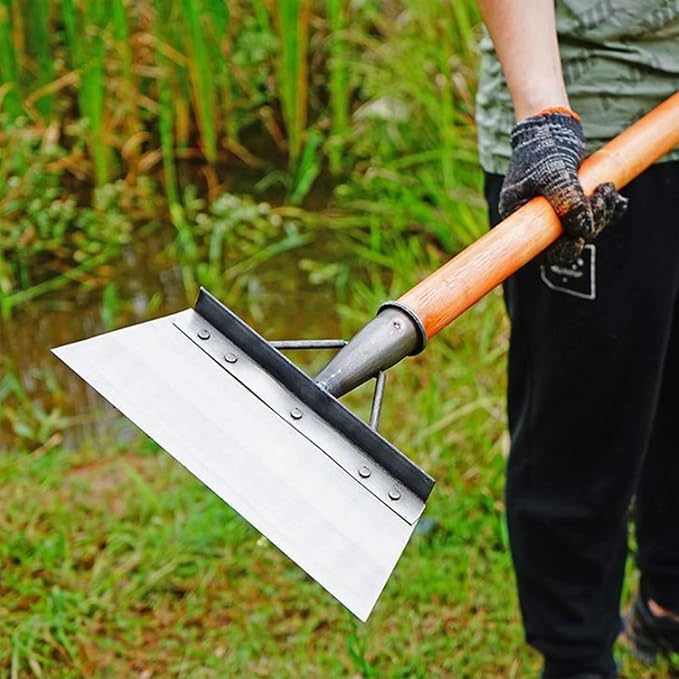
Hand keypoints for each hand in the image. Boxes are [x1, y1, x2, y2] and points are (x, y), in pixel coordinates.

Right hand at [499, 109, 628, 264]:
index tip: (578, 241)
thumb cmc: (543, 148)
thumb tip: (583, 230)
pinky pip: (591, 216)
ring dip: (601, 213)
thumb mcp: (553, 174)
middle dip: (589, 225)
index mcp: (519, 217)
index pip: (538, 249)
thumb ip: (567, 202)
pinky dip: (606, 209)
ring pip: (582, 228)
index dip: (560, 251)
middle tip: (603, 199)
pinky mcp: (571, 201)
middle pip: (565, 240)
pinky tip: (614, 198)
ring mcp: (554, 211)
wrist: (551, 125)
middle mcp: (535, 218)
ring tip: (607, 189)